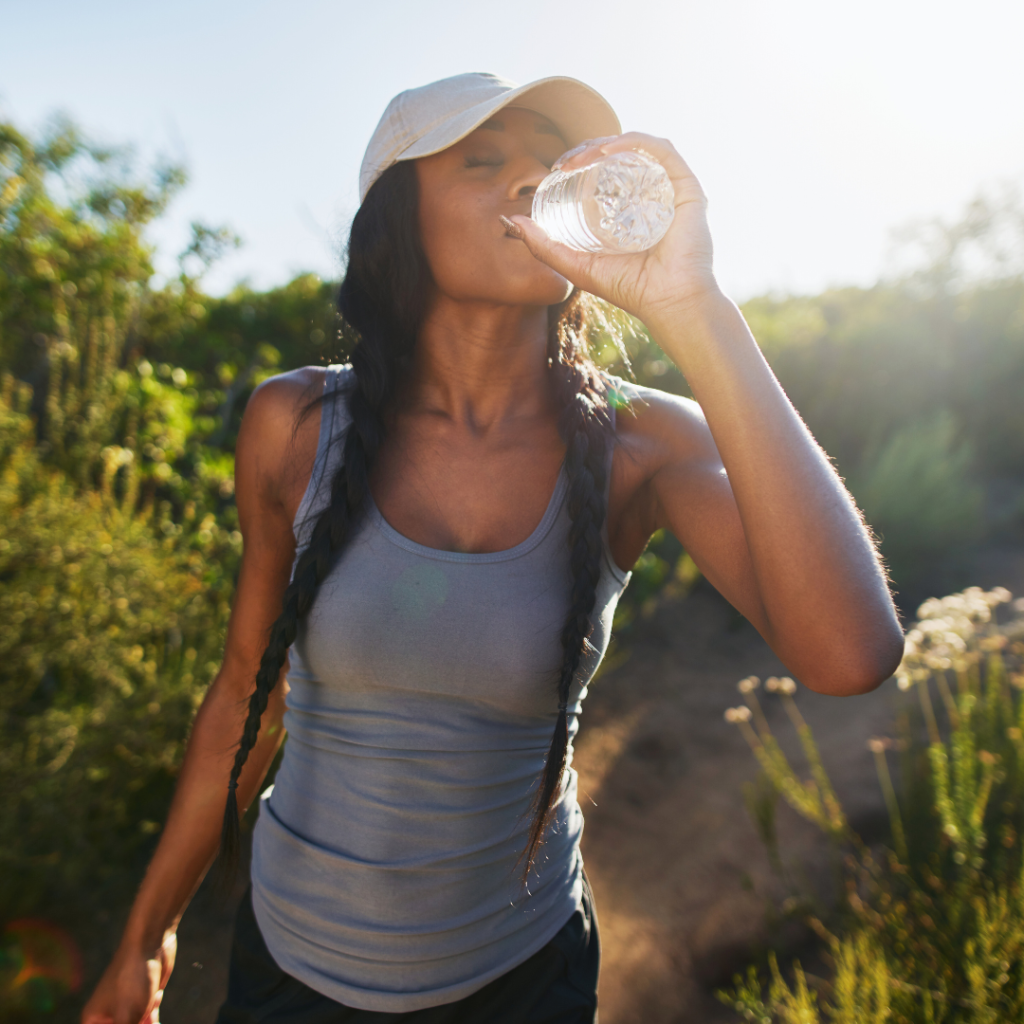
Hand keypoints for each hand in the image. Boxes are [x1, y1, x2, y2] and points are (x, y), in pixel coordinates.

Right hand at [81, 932, 175, 1023]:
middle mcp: (106, 1017)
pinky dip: (153, 1014)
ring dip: (146, 1021)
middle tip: (142, 1013)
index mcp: (92, 1022)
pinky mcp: (142, 1001)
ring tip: (149, 1001)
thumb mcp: (127, 1017)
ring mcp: (125, 1009)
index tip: (129, 1019)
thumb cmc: (132, 979)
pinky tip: (156, 995)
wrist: (151, 943)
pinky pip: (147, 1020)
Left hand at [505, 132, 719, 325]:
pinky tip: (608, 150)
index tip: (557, 168)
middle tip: (565, 162)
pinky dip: (633, 143)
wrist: (668, 302)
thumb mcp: (576, 266)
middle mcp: (651, 194)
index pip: (604, 172)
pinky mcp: (687, 187)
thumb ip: (544, 247)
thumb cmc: (629, 289)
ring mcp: (670, 188)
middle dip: (587, 149)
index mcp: (629, 208)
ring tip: (582, 156)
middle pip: (619, 155)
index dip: (579, 161)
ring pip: (638, 147)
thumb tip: (511, 221)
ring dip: (606, 142)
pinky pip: (661, 150)